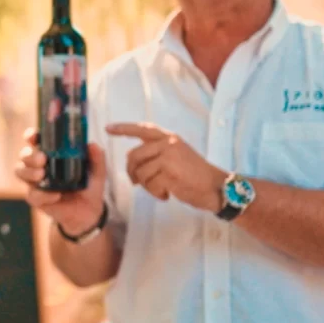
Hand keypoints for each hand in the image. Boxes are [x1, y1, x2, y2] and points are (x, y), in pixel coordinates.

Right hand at [13, 128, 106, 236]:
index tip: (35, 136)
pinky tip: (56, 195)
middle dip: (30, 155)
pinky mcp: (37, 199)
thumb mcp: (97, 172)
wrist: (88, 211)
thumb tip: (92, 145)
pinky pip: (32, 195)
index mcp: (51, 153)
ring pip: (20, 171)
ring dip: (29, 172)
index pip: (35, 140)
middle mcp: (39, 165)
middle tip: (43, 159)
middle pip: (24, 155)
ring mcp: (35, 182)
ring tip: (42, 175)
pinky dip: (43, 195)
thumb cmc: (89, 186)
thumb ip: (97, 158)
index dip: (31, 136)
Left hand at [106, 122, 225, 211]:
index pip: (142, 129)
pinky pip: (151, 186)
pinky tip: (167, 194)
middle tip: (137, 183)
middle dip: (132, 172)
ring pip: (141, 173)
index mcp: (169, 137)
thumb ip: (156, 152)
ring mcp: (169, 158)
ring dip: (147, 186)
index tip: (107, 128)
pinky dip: (156, 193)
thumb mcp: (176, 155)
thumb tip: (131, 158)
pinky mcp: (170, 174)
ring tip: (161, 189)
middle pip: (134, 156)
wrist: (216, 187)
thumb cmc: (195, 174)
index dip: (123, 128)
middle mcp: (168, 144)